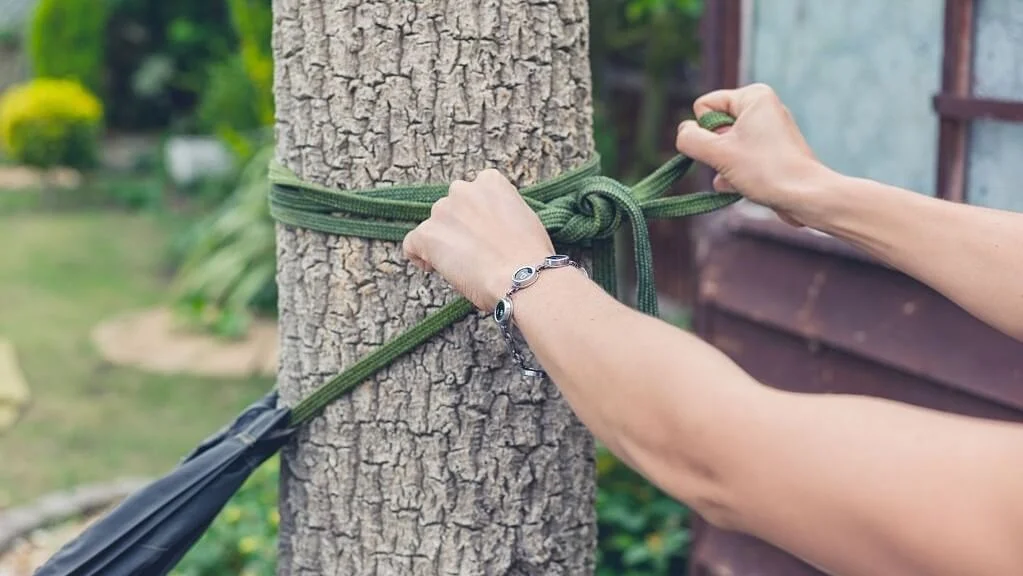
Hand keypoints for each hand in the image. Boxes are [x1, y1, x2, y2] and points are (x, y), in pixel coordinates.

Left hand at [402, 169, 554, 309]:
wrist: (523, 276)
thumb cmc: (531, 256)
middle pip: (451, 208)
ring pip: (434, 226)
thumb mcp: (525, 220)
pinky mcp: (427, 234)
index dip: (475, 215)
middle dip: (458, 227)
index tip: (480, 233)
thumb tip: (492, 229)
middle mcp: (463, 189)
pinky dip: (418, 255)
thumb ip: (502, 214)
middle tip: (472, 252)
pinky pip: (412, 243)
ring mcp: (443, 210)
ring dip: (442, 242)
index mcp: (491, 182)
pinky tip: (431, 268)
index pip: (474, 193)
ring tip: (459, 266)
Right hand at [675, 83, 835, 226]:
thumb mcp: (718, 153)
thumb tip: (683, 133)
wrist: (805, 196)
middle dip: (716, 150)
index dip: (706, 131)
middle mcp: (762, 108)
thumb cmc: (765, 170)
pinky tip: (743, 186)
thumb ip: (690, 139)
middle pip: (714, 127)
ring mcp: (768, 131)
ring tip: (743, 176)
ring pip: (724, 146)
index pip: (704, 106)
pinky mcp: (771, 152)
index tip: (727, 147)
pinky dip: (736, 173)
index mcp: (753, 96)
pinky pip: (739, 158)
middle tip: (735, 163)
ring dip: (724, 166)